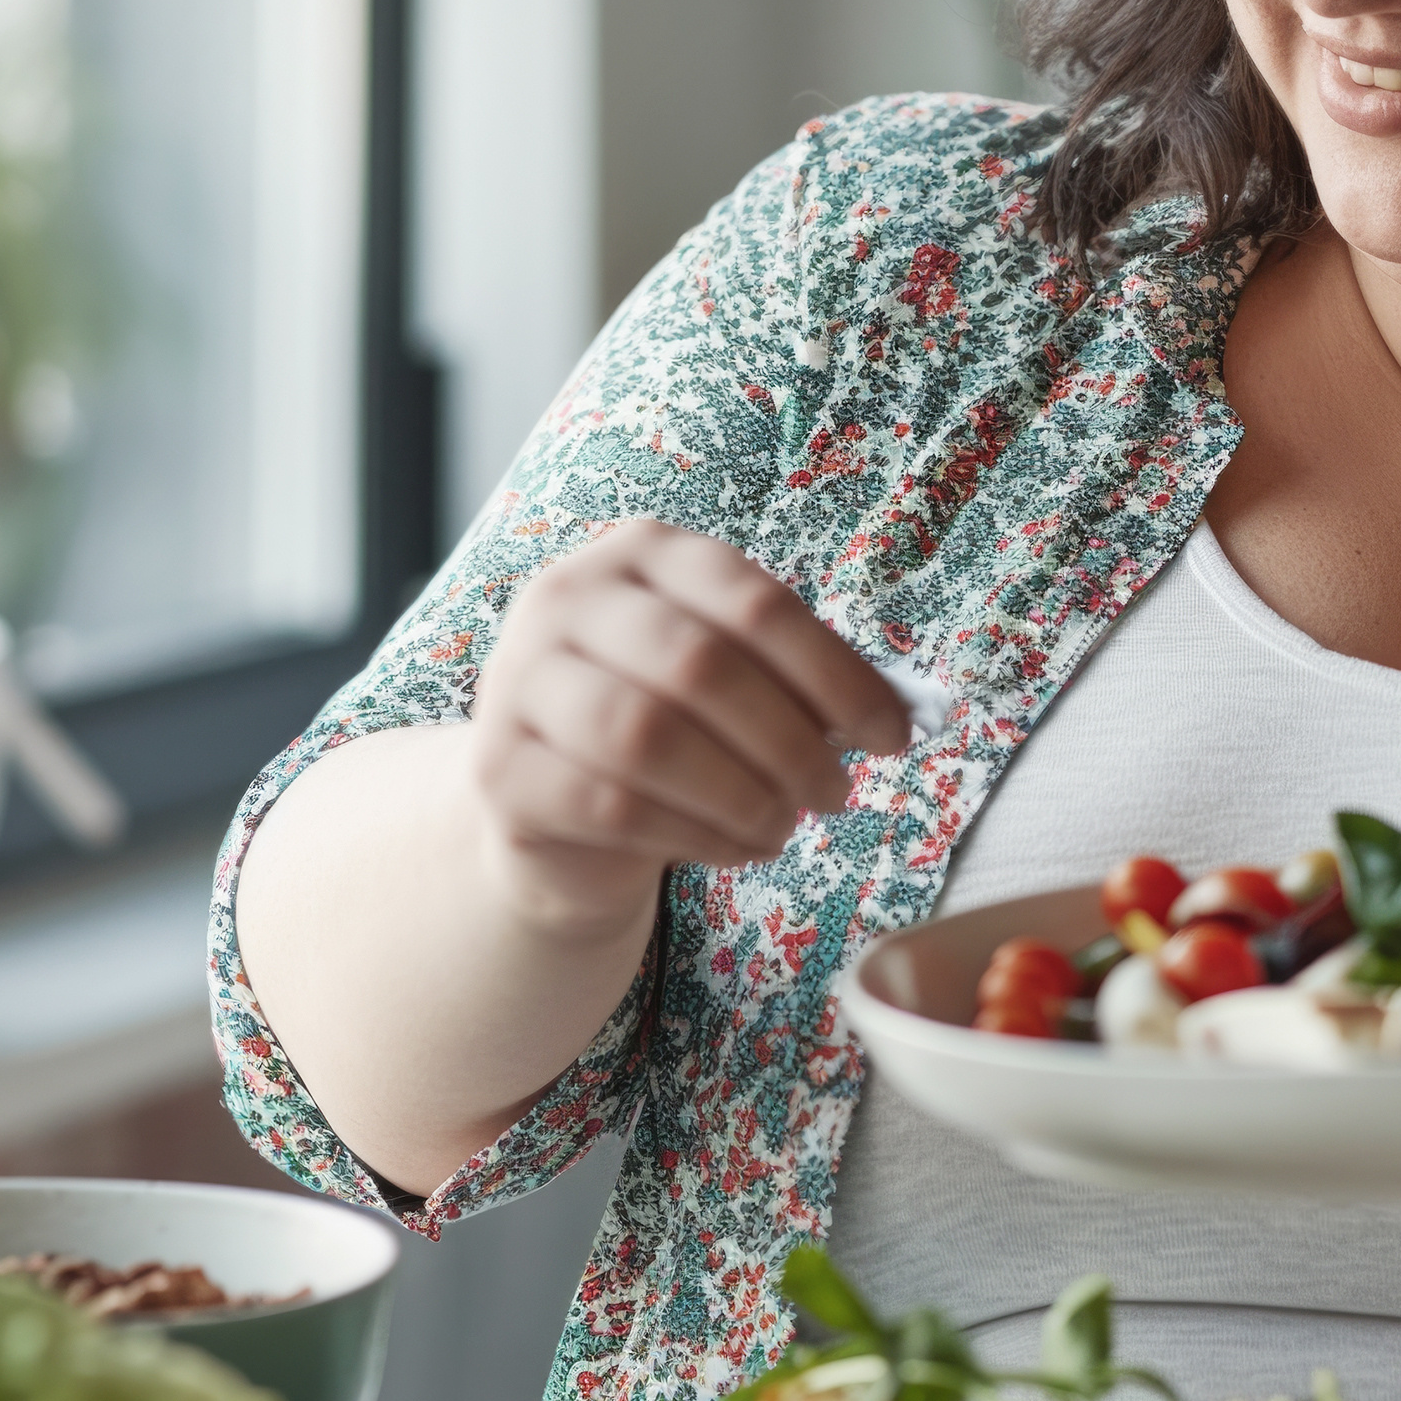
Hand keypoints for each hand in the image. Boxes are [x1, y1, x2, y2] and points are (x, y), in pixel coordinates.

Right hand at [464, 521, 911, 934]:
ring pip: (648, 736)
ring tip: (782, 827)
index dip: (836, 676)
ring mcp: (519, 680)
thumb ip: (803, 685)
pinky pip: (612, 807)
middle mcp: (566, 596)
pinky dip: (695, 836)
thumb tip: (901, 713)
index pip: (753, 602)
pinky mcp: (498, 768)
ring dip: (741, 795)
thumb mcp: (734, 686)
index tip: (894, 738)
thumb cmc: (670, 729)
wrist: (554, 805)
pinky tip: (732, 849)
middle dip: (790, 743)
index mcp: (640, 552)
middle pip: (700, 666)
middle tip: (837, 794)